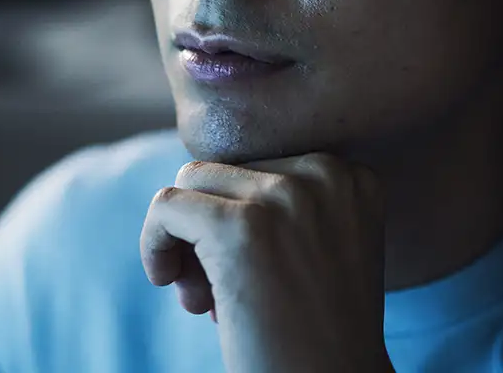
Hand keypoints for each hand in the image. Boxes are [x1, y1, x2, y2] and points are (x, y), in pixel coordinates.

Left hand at [140, 153, 394, 372]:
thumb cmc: (316, 335)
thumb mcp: (320, 247)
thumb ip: (282, 202)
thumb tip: (195, 175)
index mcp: (348, 177)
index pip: (258, 167)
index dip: (237, 219)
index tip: (246, 272)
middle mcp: (324, 175)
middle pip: (223, 173)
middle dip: (207, 230)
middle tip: (215, 296)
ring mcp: (285, 197)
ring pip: (191, 183)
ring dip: (184, 240)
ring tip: (202, 298)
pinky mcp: (240, 227)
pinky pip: (167, 206)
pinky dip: (154, 243)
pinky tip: (166, 281)